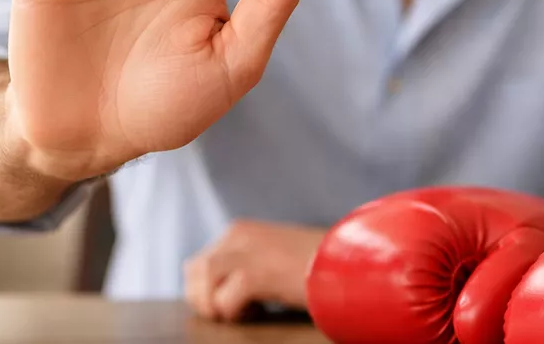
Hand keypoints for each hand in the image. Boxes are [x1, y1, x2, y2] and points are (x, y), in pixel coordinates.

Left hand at [184, 220, 324, 321]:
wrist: (350, 264)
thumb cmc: (320, 266)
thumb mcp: (277, 257)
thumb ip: (250, 263)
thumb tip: (223, 290)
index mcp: (242, 231)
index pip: (199, 262)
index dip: (208, 290)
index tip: (235, 303)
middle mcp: (239, 235)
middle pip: (193, 270)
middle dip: (204, 297)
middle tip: (232, 312)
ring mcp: (246, 252)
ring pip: (202, 280)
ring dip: (215, 304)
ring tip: (243, 312)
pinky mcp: (256, 273)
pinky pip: (224, 301)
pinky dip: (235, 314)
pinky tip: (258, 312)